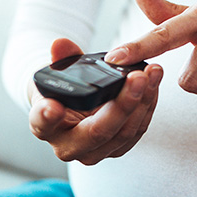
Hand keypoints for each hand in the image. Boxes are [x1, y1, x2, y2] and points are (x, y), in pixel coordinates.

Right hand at [29, 38, 162, 164]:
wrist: (71, 107)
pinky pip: (137, 131)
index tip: (54, 107)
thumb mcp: (56, 72)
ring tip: (152, 73)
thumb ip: (61, 58)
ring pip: (124, 133)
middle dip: (122, 104)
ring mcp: (94, 152)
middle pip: (97, 132)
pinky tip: (153, 85)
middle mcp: (67, 146)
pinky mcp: (116, 149)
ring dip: (143, 102)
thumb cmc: (60, 90)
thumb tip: (60, 44)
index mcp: (43, 125)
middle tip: (137, 77)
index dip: (48, 116)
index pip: (42, 123)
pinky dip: (148, 106)